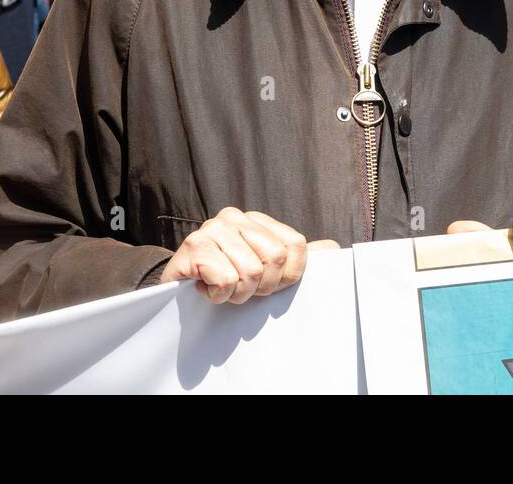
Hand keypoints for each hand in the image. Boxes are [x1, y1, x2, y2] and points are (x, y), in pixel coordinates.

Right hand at [159, 207, 337, 303]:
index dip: (286, 276)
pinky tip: (207, 288)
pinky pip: (225, 279)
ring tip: (223, 288)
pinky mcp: (192, 248)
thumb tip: (334, 249)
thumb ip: (297, 257)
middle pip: (274, 259)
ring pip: (250, 273)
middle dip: (261, 287)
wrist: (178, 289)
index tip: (266, 284)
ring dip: (237, 294)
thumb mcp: (265, 268)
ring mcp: (212, 229)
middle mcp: (234, 217)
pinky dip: (218, 295)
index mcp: (257, 220)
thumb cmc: (226, 279)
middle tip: (241, 289)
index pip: (295, 245)